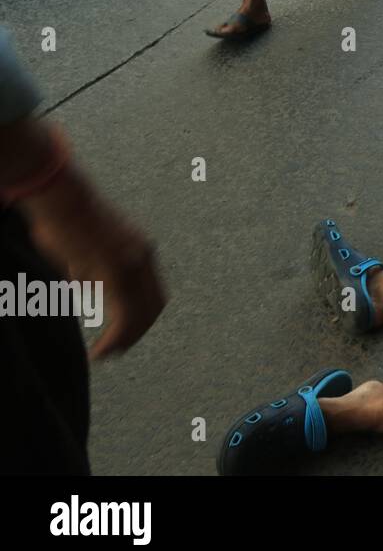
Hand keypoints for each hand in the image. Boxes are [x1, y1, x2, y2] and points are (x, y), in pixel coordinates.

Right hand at [24, 179, 165, 359]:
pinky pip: (124, 315)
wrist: (60, 196)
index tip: (125, 335)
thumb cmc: (63, 219)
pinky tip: (101, 350)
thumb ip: (90, 269)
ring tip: (107, 354)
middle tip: (116, 351)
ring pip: (140, 315)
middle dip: (136, 333)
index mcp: (140, 249)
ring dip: (124, 340)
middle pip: (153, 307)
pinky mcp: (117, 271)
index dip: (142, 318)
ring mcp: (132, 264)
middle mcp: (143, 256)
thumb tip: (87, 287)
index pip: (153, 293)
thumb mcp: (83, 249)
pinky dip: (115, 338)